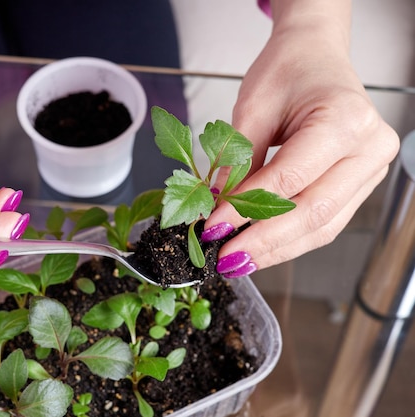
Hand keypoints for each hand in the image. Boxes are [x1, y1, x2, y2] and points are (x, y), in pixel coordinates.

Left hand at [202, 14, 399, 276]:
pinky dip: (290, 238)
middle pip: (313, 212)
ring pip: (323, 226)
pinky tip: (261, 247)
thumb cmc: (287, 72)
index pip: (289, 179)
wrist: (316, 57)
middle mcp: (368, 149)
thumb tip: (216, 210)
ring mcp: (371, 170)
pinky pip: (326, 222)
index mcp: (344, 119)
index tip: (213, 227)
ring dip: (277, 249)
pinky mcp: (360, 184)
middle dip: (264, 241)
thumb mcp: (253, 108)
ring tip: (238, 260)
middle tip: (225, 258)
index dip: (247, 209)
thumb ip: (237, 161)